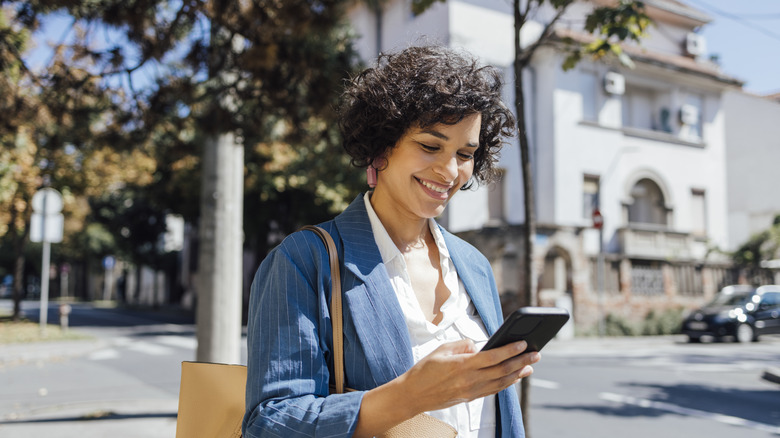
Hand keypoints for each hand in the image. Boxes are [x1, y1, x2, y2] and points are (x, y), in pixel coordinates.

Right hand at [398, 339, 540, 411]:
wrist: (413, 395)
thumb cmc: (424, 370)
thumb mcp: (441, 350)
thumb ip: (462, 345)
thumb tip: (477, 346)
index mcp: (462, 365)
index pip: (493, 357)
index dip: (510, 350)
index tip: (523, 343)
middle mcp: (470, 380)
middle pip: (502, 370)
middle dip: (521, 361)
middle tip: (536, 354)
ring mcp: (471, 391)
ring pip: (501, 382)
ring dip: (518, 374)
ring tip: (530, 366)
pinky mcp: (470, 398)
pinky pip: (493, 390)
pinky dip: (506, 383)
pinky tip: (513, 378)